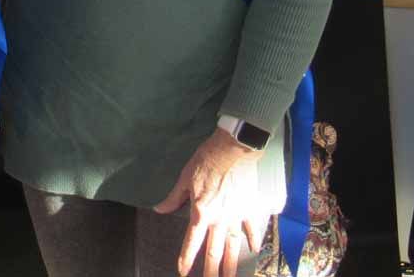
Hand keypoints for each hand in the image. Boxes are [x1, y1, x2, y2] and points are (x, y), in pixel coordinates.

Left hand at [153, 129, 272, 276]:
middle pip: (214, 251)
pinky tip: (254, 250)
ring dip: (231, 264)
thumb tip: (159, 209)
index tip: (183, 272)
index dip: (186, 258)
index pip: (191, 241)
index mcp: (201, 212)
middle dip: (211, 271)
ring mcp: (236, 216)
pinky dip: (253, 240)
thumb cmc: (206, 161)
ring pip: (233, 246)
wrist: (233, 149)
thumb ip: (173, 198)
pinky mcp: (249, 208)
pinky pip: (251, 229)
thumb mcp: (184, 179)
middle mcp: (219, 219)